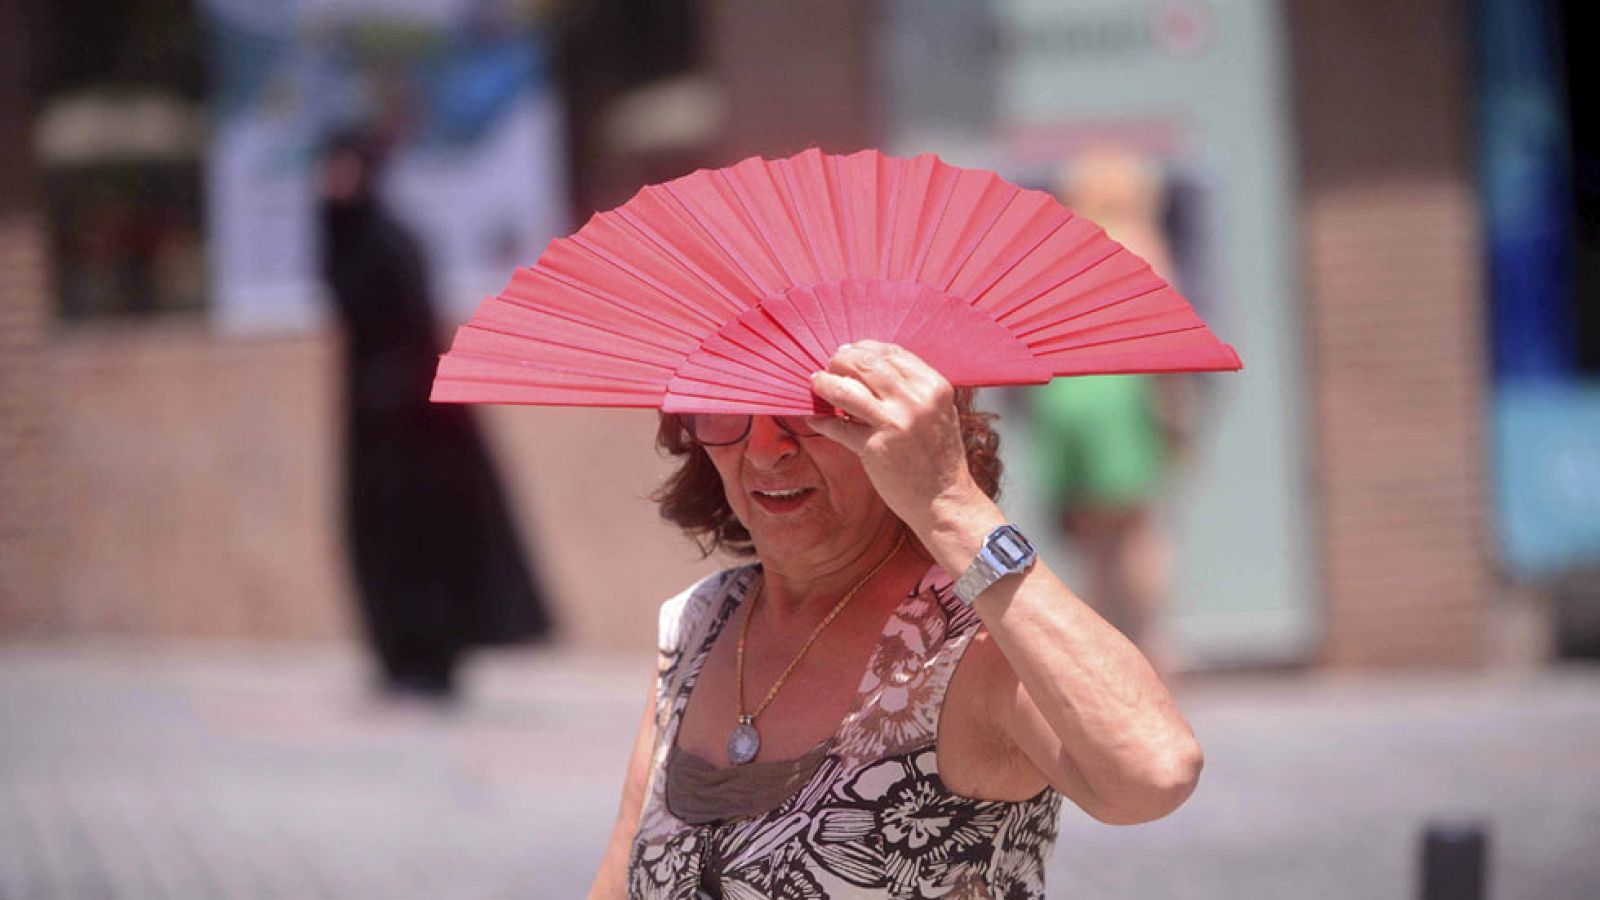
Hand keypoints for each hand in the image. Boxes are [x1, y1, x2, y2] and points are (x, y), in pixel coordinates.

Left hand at [807, 341, 990, 534]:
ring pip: (846, 390)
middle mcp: (916, 401)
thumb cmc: (938, 456)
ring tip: (817, 384)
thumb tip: (869, 365)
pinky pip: (838, 427)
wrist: (945, 500)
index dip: (863, 348)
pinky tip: (816, 419)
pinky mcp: (875, 448)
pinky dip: (822, 421)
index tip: (848, 352)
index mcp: (934, 387)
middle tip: (829, 367)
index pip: (891, 352)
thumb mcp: (937, 411)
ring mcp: (895, 424)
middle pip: (865, 364)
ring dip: (825, 383)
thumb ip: (912, 387)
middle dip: (840, 360)